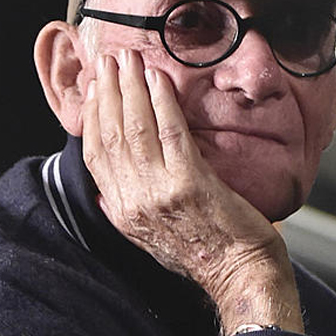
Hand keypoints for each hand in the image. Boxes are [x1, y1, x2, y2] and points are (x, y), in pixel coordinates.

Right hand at [81, 49, 303, 332]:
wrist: (241, 276)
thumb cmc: (207, 255)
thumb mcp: (151, 240)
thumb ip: (129, 213)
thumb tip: (103, 194)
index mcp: (122, 214)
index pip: (96, 155)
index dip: (93, 116)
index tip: (97, 87)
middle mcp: (134, 203)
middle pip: (110, 135)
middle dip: (109, 91)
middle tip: (109, 60)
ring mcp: (160, 193)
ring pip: (135, 128)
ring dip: (131, 88)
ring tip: (130, 60)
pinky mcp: (190, 184)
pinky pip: (170, 132)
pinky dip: (162, 101)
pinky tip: (160, 78)